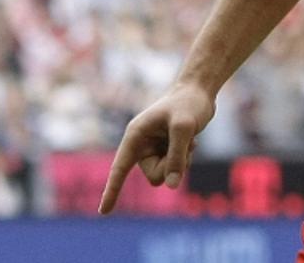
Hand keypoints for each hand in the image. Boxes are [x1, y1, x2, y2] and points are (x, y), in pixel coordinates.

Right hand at [98, 82, 214, 214]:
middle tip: (184, 143)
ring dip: (181, 162)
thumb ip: (176, 157)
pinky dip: (185, 159)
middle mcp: (141, 144)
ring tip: (188, 139)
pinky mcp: (166, 151)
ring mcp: (154, 149)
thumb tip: (171, 186)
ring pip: (166, 175)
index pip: (119, 168)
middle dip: (172, 166)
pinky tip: (191, 141)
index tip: (104, 212)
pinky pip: (174, 169)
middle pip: (155, 177)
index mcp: (135, 135)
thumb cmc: (188, 103)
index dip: (112, 190)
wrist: (199, 91)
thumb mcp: (184, 128)